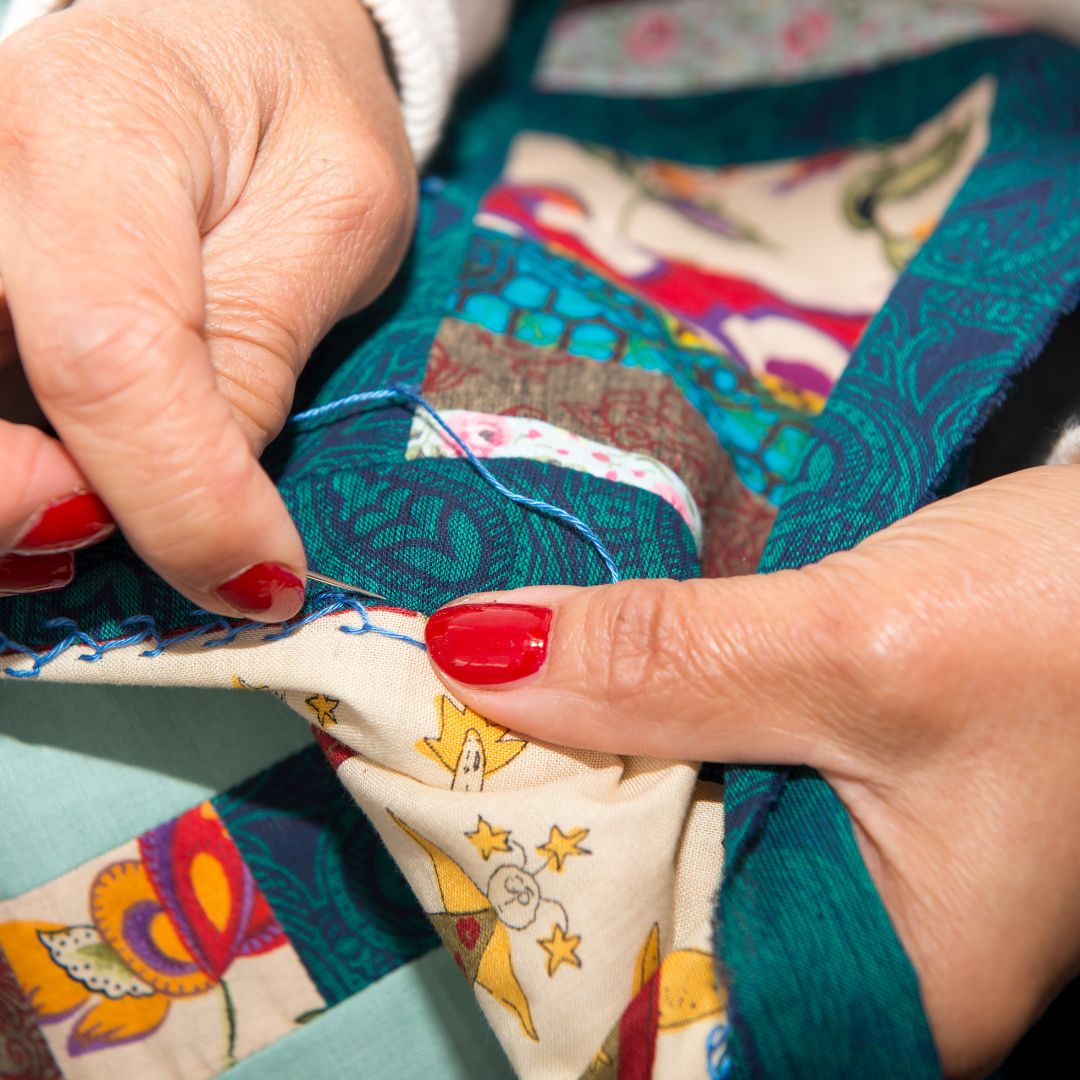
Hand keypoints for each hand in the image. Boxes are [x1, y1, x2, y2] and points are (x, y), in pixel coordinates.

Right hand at [0, 0, 414, 618]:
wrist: (222, 33)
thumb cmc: (295, 113)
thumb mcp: (335, 212)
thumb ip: (261, 349)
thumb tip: (215, 512)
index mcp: (94, 135)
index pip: (107, 355)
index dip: (182, 500)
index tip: (265, 579)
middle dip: (27, 507)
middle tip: (128, 531)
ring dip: (3, 508)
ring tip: (94, 523)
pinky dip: (3, 482)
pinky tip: (57, 498)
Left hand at [424, 463, 1079, 1077]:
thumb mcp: (857, 649)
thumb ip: (662, 663)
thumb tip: (467, 652)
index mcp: (882, 986)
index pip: (650, 1001)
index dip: (525, 908)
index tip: (419, 797)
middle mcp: (856, 942)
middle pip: (648, 904)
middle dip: (539, 814)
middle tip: (416, 723)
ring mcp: (847, 854)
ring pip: (669, 821)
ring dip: (584, 750)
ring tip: (468, 686)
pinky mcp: (835, 773)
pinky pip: (706, 761)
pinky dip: (642, 713)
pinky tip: (576, 667)